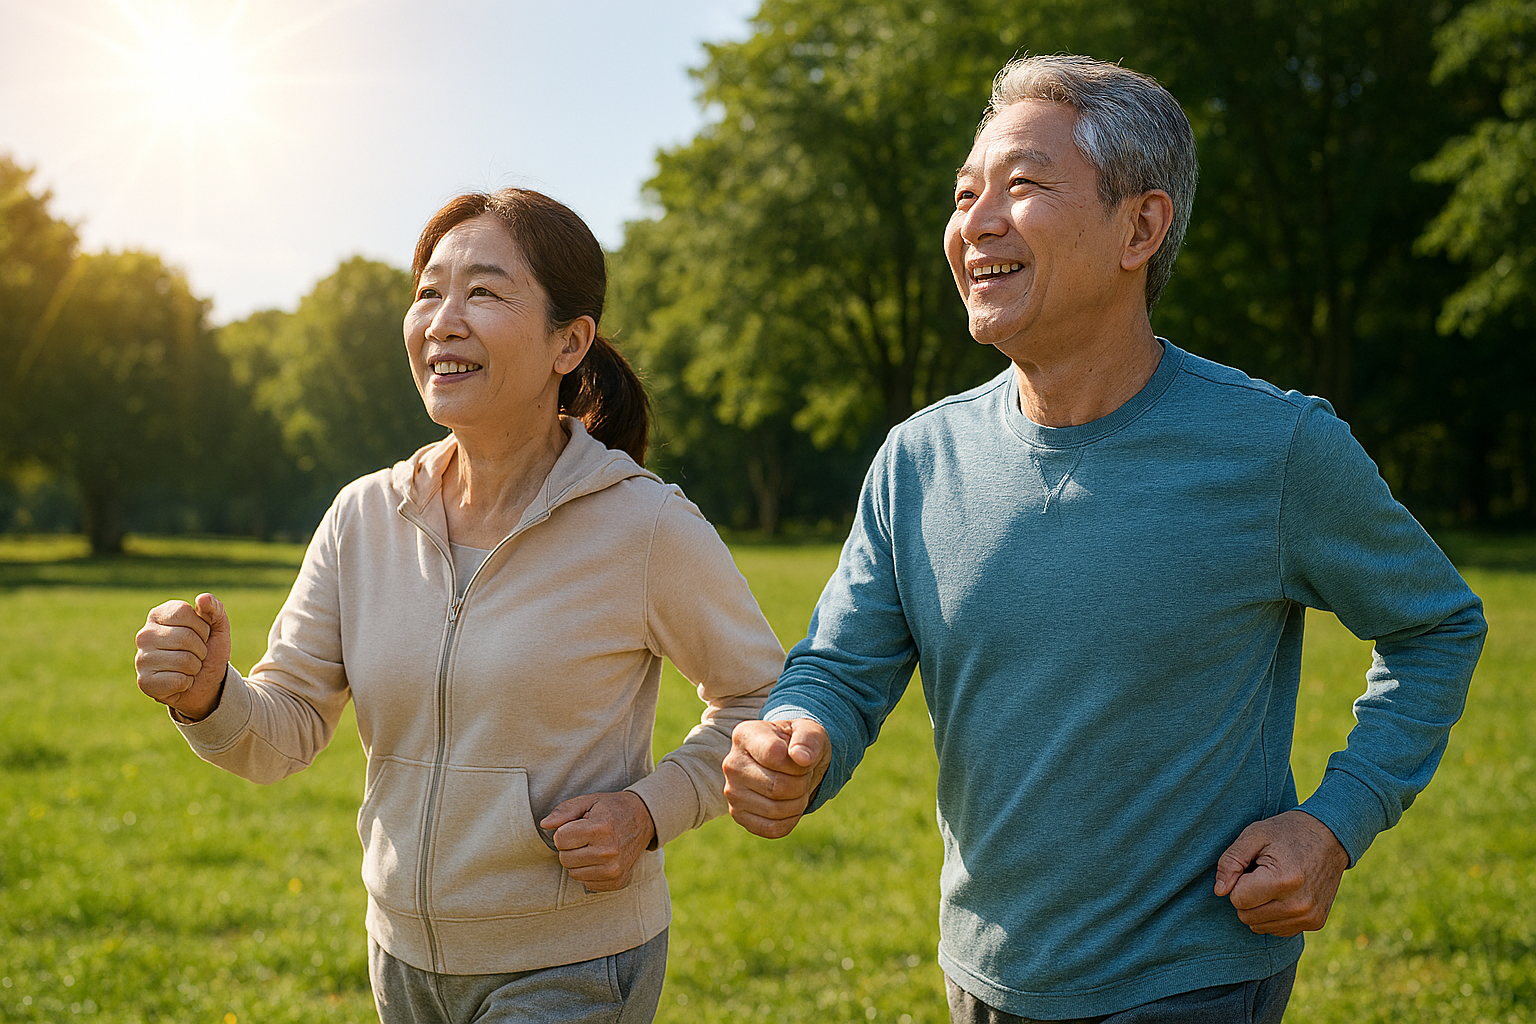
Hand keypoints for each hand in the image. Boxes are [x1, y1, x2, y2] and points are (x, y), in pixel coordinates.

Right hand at [135, 593, 230, 722]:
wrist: (206, 683)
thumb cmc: (209, 650)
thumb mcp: (218, 627)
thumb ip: (214, 609)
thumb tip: (203, 598)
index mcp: (158, 615)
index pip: (184, 611)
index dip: (202, 626)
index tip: (201, 634)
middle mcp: (145, 635)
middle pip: (185, 637)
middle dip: (201, 649)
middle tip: (196, 654)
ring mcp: (141, 659)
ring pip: (184, 660)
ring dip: (195, 667)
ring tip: (189, 667)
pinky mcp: (144, 682)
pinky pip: (178, 680)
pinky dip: (187, 682)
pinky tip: (180, 681)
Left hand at [540, 791, 655, 892]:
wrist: (644, 819)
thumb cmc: (611, 809)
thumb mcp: (588, 801)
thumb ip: (564, 811)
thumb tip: (544, 825)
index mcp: (600, 828)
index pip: (560, 840)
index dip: (563, 832)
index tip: (576, 826)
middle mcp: (609, 851)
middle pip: (565, 859)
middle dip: (569, 848)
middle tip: (585, 837)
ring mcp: (615, 869)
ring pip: (574, 874)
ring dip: (578, 862)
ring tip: (593, 848)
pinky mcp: (618, 881)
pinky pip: (587, 884)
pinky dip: (590, 872)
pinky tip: (601, 859)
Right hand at [723, 718, 829, 838]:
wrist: (790, 761)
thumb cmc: (798, 743)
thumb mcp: (810, 732)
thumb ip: (808, 739)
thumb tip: (801, 758)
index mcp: (745, 735)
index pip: (774, 755)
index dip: (799, 762)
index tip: (801, 757)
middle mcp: (732, 764)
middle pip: (777, 787)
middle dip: (801, 783)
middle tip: (802, 774)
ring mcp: (731, 791)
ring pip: (775, 810)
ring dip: (798, 802)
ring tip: (795, 786)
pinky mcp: (738, 814)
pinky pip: (772, 828)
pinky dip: (790, 819)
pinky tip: (789, 803)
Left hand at [1214, 809, 1349, 935]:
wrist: (1330, 837)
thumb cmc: (1287, 832)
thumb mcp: (1253, 835)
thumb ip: (1231, 861)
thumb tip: (1220, 891)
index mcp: (1282, 881)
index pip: (1237, 900)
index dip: (1238, 882)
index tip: (1252, 867)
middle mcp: (1298, 905)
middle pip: (1246, 916)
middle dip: (1247, 895)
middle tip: (1262, 873)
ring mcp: (1309, 917)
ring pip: (1259, 926)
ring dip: (1260, 906)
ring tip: (1274, 882)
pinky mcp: (1315, 923)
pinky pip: (1277, 929)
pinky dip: (1274, 914)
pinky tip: (1285, 893)